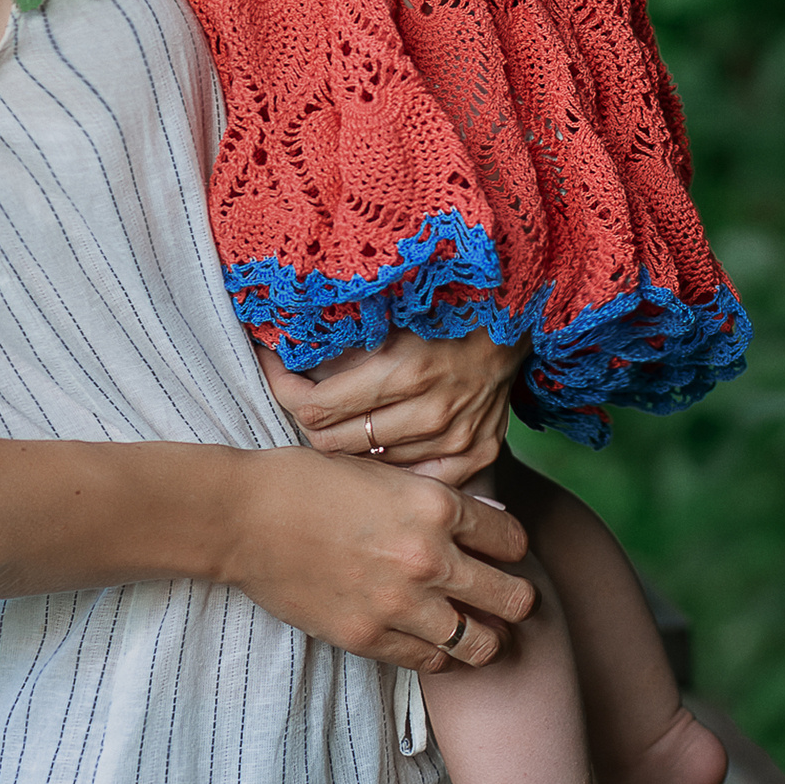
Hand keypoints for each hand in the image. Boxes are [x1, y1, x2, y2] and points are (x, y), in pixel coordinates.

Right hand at [220, 446, 533, 669]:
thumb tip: (488, 518)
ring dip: (485, 638)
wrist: (243, 517)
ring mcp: (399, 604)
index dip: (513, 549)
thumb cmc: (308, 482)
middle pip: (513, 598)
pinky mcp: (368, 638)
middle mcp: (428, 558)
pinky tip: (429, 639)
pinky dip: (438, 655)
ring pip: (481, 644)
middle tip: (504, 600)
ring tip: (476, 631)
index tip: (502, 554)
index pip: (513, 540)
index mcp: (435, 505)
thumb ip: (438, 498)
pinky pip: (431, 662)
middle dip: (515, 600)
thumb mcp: (382, 471)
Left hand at [260, 327, 526, 488]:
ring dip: (348, 442)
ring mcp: (458, 440)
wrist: (513, 315)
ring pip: (370, 462)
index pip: (316, 406)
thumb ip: (340, 345)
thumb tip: (284, 357)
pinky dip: (390, 463)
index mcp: (406, 372)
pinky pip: (414, 477)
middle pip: (335, 443)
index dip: (282, 389)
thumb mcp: (389, 312)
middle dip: (307, 419)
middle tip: (297, 395)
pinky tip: (379, 442)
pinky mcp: (477, 455)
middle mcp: (432, 413)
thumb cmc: (444, 306)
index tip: (271, 369)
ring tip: (338, 414)